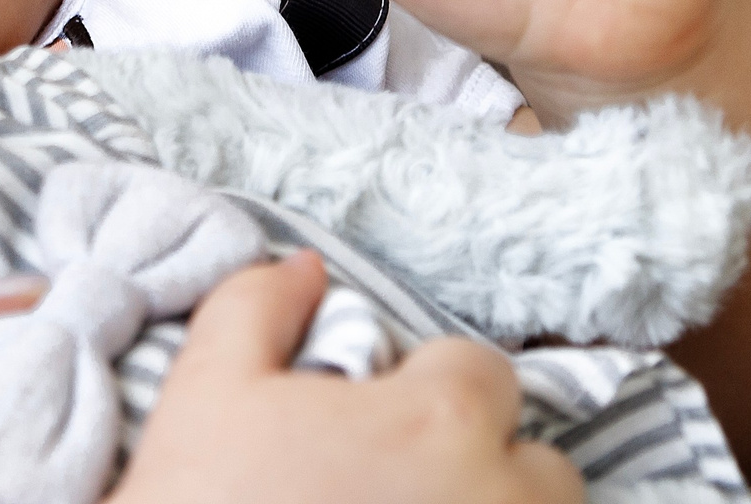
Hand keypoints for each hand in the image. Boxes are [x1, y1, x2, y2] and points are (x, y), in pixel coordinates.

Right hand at [114, 253, 582, 503]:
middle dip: (492, 466)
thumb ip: (258, 306)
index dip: (430, 387)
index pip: (483, 372)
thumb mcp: (206, 391)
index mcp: (438, 421)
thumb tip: (305, 271)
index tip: (386, 421)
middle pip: (544, 468)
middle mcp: (497, 499)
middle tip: (411, 484)